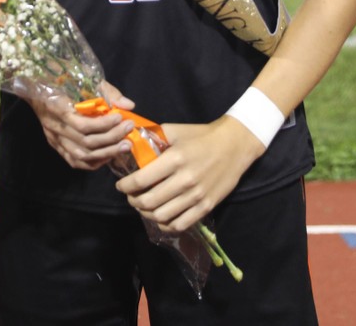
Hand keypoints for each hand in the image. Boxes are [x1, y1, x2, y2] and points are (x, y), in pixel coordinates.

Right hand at [29, 81, 136, 170]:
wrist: (35, 88)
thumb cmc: (61, 79)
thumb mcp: (84, 78)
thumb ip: (107, 91)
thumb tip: (128, 105)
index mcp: (56, 107)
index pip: (82, 125)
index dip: (103, 124)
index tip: (120, 116)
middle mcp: (53, 127)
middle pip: (85, 142)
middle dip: (112, 137)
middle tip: (129, 128)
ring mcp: (54, 140)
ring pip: (82, 156)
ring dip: (107, 152)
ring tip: (126, 145)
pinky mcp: (56, 147)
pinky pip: (76, 162)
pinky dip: (95, 161)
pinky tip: (110, 154)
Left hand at [114, 116, 263, 231]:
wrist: (235, 145)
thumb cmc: (202, 135)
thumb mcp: (175, 130)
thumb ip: (152, 136)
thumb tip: (130, 142)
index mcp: (175, 159)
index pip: (142, 180)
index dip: (126, 186)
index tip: (120, 185)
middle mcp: (185, 180)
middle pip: (149, 201)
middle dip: (133, 201)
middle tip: (130, 197)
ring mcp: (197, 196)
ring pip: (162, 216)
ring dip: (146, 214)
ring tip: (143, 206)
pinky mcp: (207, 207)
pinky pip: (181, 224)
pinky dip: (165, 224)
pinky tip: (160, 217)